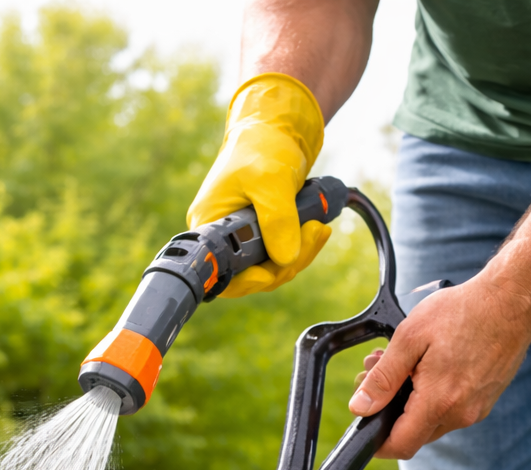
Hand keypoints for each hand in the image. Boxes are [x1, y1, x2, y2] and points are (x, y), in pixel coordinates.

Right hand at [187, 73, 328, 295]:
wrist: (276, 127)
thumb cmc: (263, 146)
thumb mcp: (271, 180)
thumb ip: (278, 221)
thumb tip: (286, 259)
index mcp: (211, 224)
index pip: (224, 272)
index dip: (249, 280)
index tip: (273, 272)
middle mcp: (223, 235)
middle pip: (251, 274)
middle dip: (286, 263)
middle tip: (313, 235)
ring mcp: (242, 236)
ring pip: (270, 266)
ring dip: (299, 254)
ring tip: (319, 228)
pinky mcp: (262, 233)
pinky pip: (280, 253)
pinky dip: (301, 246)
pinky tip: (317, 229)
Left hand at [347, 277, 530, 458]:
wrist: (513, 300)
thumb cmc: (463, 311)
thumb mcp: (410, 337)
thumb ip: (383, 378)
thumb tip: (360, 407)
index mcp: (440, 402)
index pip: (401, 446)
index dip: (378, 444)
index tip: (365, 427)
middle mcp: (461, 414)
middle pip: (414, 434)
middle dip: (390, 412)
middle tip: (374, 376)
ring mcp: (476, 410)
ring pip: (432, 421)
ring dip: (411, 402)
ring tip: (401, 364)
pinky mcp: (485, 401)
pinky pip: (451, 409)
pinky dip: (433, 396)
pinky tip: (427, 367)